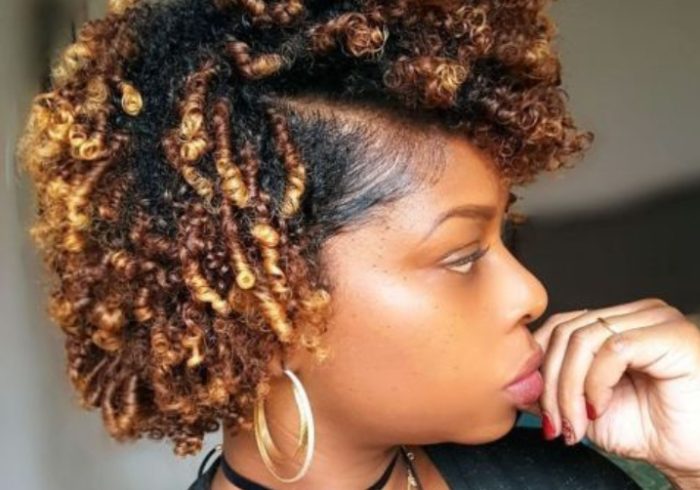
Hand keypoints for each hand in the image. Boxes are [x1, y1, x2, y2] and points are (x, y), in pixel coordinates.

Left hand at [522, 298, 699, 481]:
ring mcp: (654, 319)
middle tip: (555, 423)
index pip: (560, 325)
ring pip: (582, 339)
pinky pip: (612, 348)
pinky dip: (595, 383)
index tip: (537, 406)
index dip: (540, 363)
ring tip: (575, 423)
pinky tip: (599, 408)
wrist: (691, 456)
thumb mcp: (585, 405)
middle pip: (566, 331)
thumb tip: (518, 379)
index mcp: (616, 322)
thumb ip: (554, 384)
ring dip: (568, 388)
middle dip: (550, 383)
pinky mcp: (670, 334)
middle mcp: (635, 314)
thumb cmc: (648, 429)